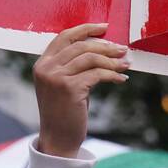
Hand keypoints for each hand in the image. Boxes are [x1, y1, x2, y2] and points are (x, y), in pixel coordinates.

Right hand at [32, 23, 129, 158]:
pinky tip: (121, 79)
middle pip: (81, 45)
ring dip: (112, 60)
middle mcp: (46, 68)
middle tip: (122, 50)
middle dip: (105, 46)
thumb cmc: (64, 112)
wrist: (58, 139)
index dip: (86, 29)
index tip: (105, 27)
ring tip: (125, 64)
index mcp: (42, 63)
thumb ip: (73, 66)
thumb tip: (104, 48)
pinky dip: (112, 75)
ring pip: (90, 58)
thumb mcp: (63, 84)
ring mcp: (56, 78)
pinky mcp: (69, 88)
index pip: (65, 36)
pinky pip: (97, 74)